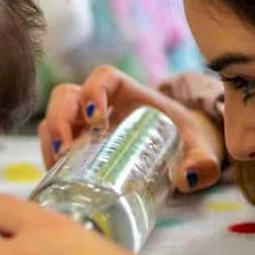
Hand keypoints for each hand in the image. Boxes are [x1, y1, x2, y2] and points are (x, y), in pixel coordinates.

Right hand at [38, 65, 225, 192]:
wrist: (186, 151)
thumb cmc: (192, 142)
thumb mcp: (204, 151)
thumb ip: (203, 162)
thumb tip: (186, 177)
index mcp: (132, 95)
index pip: (105, 77)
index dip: (94, 90)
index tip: (96, 119)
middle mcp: (104, 106)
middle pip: (69, 95)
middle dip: (61, 117)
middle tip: (66, 148)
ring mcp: (88, 126)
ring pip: (56, 116)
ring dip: (50, 136)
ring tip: (57, 164)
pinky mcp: (82, 147)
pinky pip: (56, 143)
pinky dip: (50, 155)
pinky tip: (57, 175)